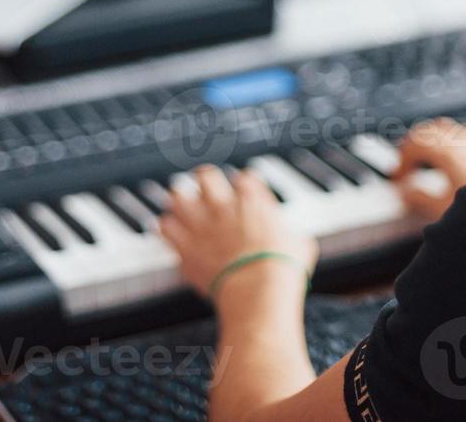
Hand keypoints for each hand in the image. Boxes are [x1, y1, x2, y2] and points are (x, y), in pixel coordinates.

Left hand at [158, 165, 317, 304]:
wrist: (258, 289)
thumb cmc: (283, 269)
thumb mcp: (301, 245)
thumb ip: (292, 236)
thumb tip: (296, 241)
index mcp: (253, 200)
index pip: (245, 178)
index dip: (245, 184)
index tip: (244, 192)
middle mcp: (223, 205)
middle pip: (206, 176)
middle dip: (204, 179)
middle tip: (204, 184)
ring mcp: (201, 223)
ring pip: (178, 195)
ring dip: (179, 199)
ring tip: (180, 202)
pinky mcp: (185, 246)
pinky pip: (165, 227)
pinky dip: (166, 227)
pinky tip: (169, 229)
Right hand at [393, 118, 465, 220]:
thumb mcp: (443, 210)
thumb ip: (419, 198)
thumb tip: (406, 193)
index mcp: (446, 151)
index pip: (413, 143)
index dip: (401, 159)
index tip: (398, 177)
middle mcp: (460, 140)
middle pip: (426, 130)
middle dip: (411, 146)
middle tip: (404, 166)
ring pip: (443, 127)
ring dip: (428, 139)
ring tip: (422, 158)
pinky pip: (460, 132)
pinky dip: (446, 139)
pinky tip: (449, 154)